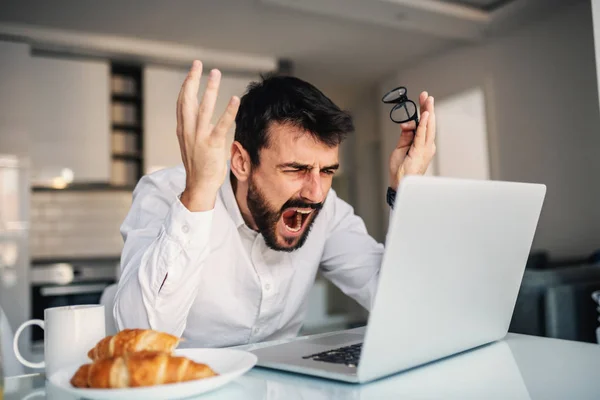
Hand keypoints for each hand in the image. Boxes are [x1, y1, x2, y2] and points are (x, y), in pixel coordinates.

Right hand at [177, 60, 239, 210]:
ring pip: (203, 108)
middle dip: (192, 80)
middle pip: (187, 100)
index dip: (186, 85)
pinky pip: (221, 125)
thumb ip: (196, 129)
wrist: (199, 186)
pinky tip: (234, 98)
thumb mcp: (193, 144)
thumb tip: (203, 119)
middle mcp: (188, 131)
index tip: (192, 71)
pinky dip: (228, 111)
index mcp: (183, 130)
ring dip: (210, 89)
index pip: (182, 102)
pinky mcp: (212, 145)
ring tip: (215, 73)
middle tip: (198, 63)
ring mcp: (199, 137)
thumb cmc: (199, 166)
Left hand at [388, 91, 436, 189]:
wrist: (400, 182)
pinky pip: (422, 134)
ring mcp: (426, 148)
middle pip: (429, 123)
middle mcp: (427, 145)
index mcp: (423, 144)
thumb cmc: (401, 168)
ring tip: (427, 100)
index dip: (424, 111)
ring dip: (428, 111)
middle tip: (426, 95)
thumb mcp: (401, 147)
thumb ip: (405, 135)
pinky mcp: (420, 151)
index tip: (423, 100)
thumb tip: (406, 124)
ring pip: (428, 126)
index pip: (425, 124)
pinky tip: (425, 114)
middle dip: (427, 107)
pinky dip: (424, 123)